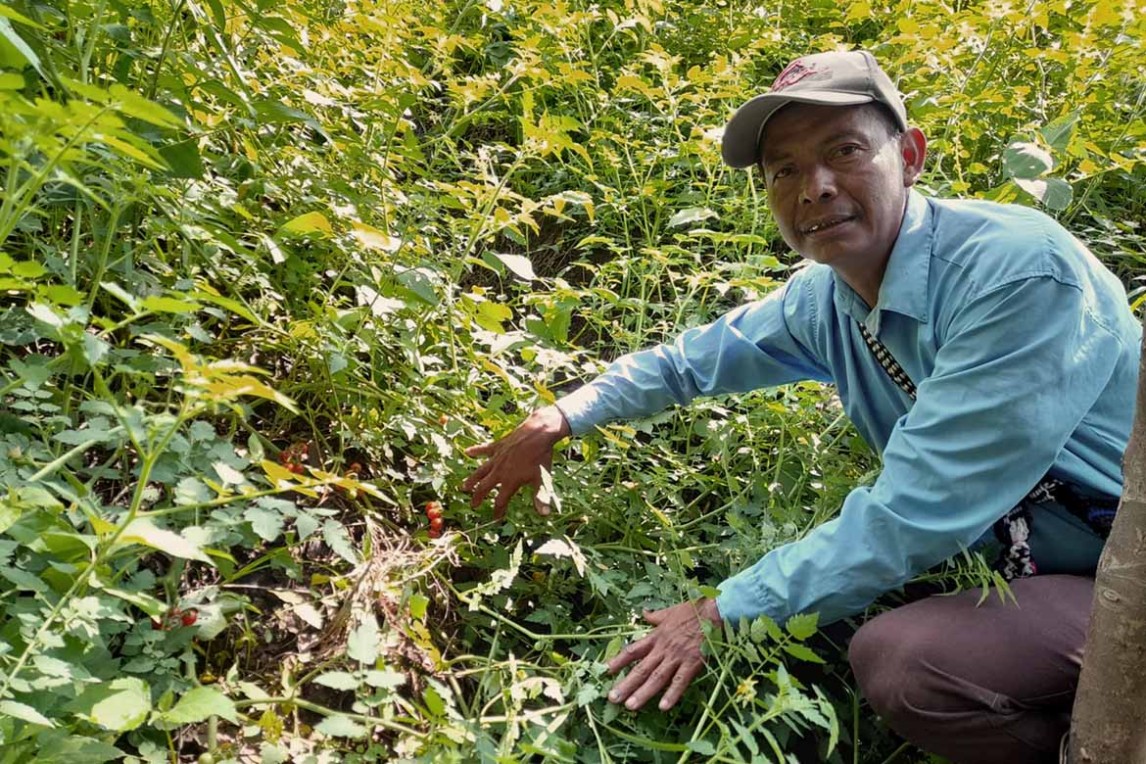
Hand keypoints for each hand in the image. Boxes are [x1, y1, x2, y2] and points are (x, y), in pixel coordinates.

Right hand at [462, 405, 570, 519]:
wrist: (538, 434)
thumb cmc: (541, 457)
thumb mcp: (542, 479)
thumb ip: (541, 497)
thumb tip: (544, 515)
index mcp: (510, 481)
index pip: (501, 501)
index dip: (498, 511)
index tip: (496, 518)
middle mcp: (499, 471)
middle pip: (485, 487)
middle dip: (478, 497)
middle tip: (473, 505)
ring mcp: (497, 458)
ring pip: (480, 471)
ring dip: (472, 480)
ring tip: (464, 487)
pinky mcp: (497, 446)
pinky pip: (484, 450)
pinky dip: (476, 451)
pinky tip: (467, 451)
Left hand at [606, 598, 720, 710]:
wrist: (713, 611)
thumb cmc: (692, 611)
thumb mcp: (669, 612)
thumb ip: (655, 617)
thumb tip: (644, 613)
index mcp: (656, 636)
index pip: (633, 650)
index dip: (619, 661)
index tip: (606, 670)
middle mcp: (663, 648)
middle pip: (641, 668)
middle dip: (626, 684)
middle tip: (612, 698)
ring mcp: (677, 657)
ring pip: (657, 677)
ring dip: (643, 692)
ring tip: (630, 706)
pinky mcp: (692, 663)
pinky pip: (680, 681)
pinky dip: (672, 694)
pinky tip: (663, 706)